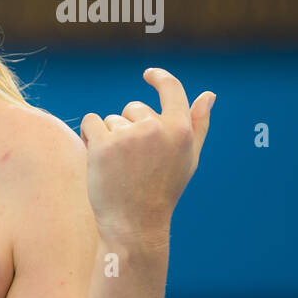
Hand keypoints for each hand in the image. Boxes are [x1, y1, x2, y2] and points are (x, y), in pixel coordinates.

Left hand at [79, 67, 214, 248]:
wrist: (135, 222)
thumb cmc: (162, 190)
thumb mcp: (188, 158)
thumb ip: (198, 125)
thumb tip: (209, 94)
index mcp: (181, 130)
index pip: (172, 89)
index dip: (160, 78)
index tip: (149, 75)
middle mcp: (156, 128)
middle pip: (133, 108)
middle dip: (128, 128)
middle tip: (133, 161)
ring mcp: (129, 135)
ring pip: (110, 119)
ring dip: (108, 137)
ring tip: (118, 166)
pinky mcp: (103, 144)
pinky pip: (90, 122)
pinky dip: (89, 136)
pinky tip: (98, 158)